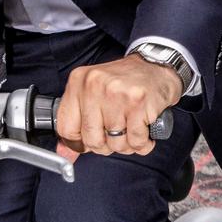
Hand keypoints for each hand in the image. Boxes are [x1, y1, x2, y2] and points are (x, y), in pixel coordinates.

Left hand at [54, 56, 181, 159]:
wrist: (156, 66)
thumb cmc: (124, 83)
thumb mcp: (93, 93)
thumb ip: (77, 122)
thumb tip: (65, 154)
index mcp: (78, 81)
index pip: (66, 128)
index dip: (79, 142)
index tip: (91, 139)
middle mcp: (94, 85)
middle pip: (92, 139)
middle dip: (106, 145)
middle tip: (116, 132)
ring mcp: (116, 93)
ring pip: (115, 143)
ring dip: (126, 144)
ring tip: (131, 127)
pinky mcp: (138, 102)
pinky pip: (136, 141)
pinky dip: (142, 143)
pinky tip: (144, 128)